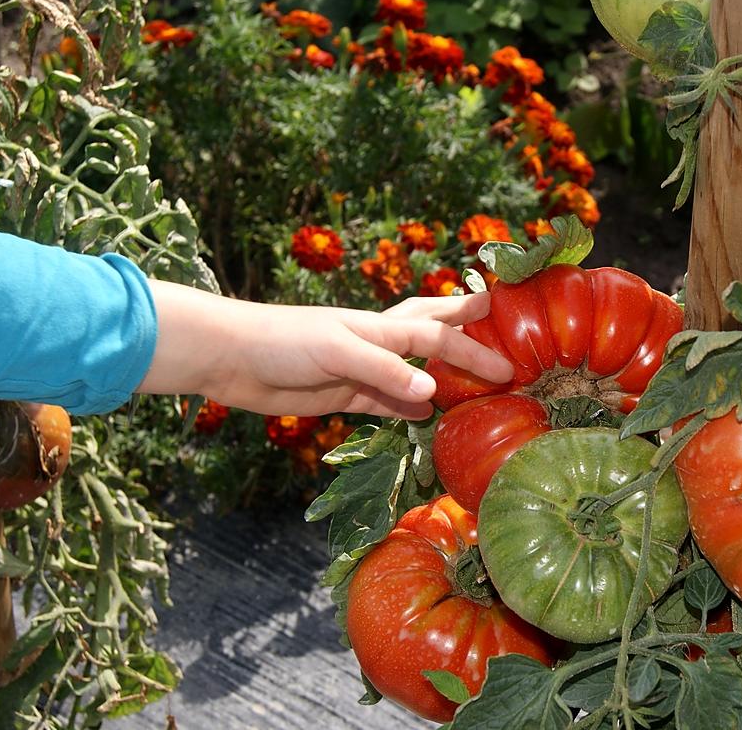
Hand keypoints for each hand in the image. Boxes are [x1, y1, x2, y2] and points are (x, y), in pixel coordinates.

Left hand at [138, 282, 513, 418]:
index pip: (440, 333)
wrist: (231, 356)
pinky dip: (412, 409)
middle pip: (432, 332)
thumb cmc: (283, 341)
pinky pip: (389, 404)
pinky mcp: (346, 396)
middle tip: (500, 328)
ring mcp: (364, 371)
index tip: (510, 360)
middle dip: (466, 330)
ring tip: (478, 380)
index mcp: (380, 326)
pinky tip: (429, 416)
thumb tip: (434, 393)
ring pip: (416, 371)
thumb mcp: (336, 351)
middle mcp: (379, 344)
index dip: (475, 346)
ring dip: (446, 374)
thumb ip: (384, 372)